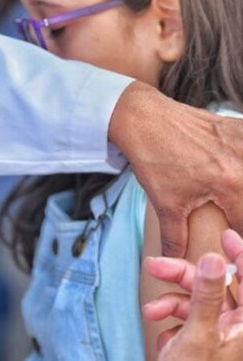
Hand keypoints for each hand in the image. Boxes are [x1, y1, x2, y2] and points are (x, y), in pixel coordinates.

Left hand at [109, 81, 242, 256]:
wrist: (143, 120)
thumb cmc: (155, 160)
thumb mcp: (166, 203)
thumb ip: (175, 235)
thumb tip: (176, 257)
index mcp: (231, 184)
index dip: (241, 240)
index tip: (235, 245)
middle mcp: (242, 161)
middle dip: (241, 211)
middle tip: (232, 215)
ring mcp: (241, 140)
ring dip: (241, 186)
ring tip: (232, 194)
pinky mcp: (236, 126)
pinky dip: (242, 161)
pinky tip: (234, 165)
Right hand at [143, 229, 242, 360]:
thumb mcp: (199, 336)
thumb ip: (208, 295)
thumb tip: (215, 258)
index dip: (239, 255)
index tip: (225, 235)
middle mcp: (234, 329)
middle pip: (214, 288)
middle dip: (183, 277)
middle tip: (156, 266)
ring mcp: (218, 337)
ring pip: (196, 302)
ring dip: (171, 303)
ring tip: (151, 312)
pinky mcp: (201, 344)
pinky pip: (187, 321)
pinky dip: (171, 324)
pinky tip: (162, 338)